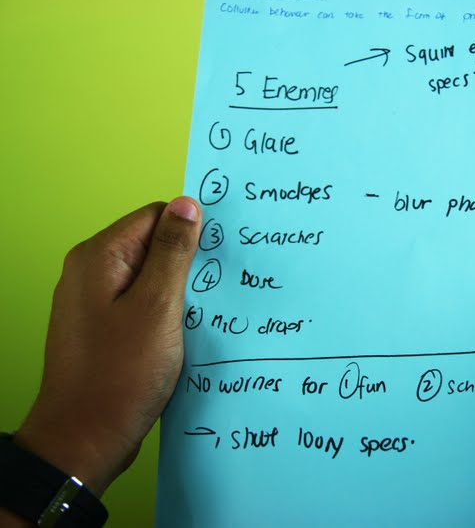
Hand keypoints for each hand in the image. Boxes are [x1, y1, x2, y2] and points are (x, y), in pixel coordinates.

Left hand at [13, 198, 201, 495]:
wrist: (87, 438)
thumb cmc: (121, 374)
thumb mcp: (157, 306)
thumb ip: (173, 252)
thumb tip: (187, 204)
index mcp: (99, 257)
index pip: (156, 216)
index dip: (191, 232)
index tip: (219, 258)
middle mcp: (92, 272)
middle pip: (153, 245)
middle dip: (188, 264)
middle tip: (214, 292)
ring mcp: (96, 301)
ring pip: (152, 277)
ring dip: (181, 292)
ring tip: (201, 317)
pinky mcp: (107, 327)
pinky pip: (145, 304)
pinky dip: (168, 313)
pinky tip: (186, 333)